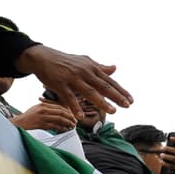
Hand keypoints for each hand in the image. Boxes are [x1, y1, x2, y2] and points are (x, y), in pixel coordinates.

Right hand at [10, 102, 76, 131]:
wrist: (18, 123)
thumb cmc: (27, 117)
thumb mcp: (37, 108)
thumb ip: (46, 108)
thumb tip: (58, 112)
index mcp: (43, 105)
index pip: (59, 107)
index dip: (67, 112)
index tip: (72, 115)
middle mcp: (44, 109)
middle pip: (61, 112)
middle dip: (70, 117)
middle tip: (75, 121)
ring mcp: (42, 117)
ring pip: (59, 119)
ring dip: (67, 123)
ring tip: (72, 126)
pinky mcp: (41, 124)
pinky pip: (54, 126)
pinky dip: (61, 128)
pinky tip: (65, 130)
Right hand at [13, 44, 131, 116]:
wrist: (43, 57)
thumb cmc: (65, 61)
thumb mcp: (85, 61)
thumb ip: (100, 67)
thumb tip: (115, 68)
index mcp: (92, 68)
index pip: (109, 81)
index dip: (121, 91)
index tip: (131, 100)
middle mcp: (84, 72)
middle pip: (103, 86)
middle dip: (116, 96)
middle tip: (127, 105)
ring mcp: (73, 78)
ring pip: (90, 92)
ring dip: (102, 102)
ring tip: (112, 111)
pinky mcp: (60, 84)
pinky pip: (69, 97)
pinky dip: (75, 107)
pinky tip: (81, 116)